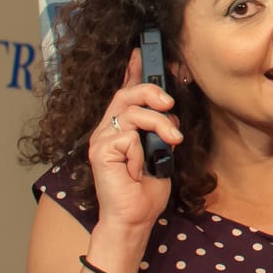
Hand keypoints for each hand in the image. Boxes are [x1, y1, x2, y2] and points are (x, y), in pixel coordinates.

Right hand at [87, 49, 177, 228]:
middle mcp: (107, 130)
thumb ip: (160, 130)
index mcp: (122, 128)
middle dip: (152, 91)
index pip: (124, 92)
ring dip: (159, 123)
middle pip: (126, 94)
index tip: (141, 52)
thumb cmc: (145, 190)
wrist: (134, 219)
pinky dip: (143, 149)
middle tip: (169, 105)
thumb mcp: (160, 152)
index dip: (133, 71)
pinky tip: (140, 166)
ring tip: (171, 140)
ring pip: (132, 110)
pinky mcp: (101, 150)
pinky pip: (129, 135)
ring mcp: (101, 139)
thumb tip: (168, 110)